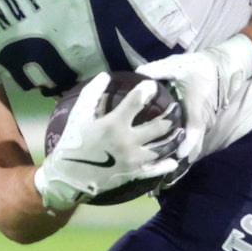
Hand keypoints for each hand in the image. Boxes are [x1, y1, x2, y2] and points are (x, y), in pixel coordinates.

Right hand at [33, 75, 181, 211]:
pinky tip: (174, 160)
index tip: (152, 85)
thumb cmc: (73, 142)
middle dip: (171, 115)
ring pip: (162, 148)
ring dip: (174, 139)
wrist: (68, 175)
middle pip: (158, 126)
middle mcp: (128, 141)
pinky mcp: (134, 173)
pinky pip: (155, 170)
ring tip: (182, 130)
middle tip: (177, 108)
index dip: (145, 91)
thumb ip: (92, 94)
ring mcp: (133, 159)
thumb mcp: (79, 115)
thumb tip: (105, 75)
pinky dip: (166, 165)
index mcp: (114, 124)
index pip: (135, 102)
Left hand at [137, 33, 251, 166]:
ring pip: (195, 146)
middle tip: (163, 174)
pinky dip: (185, 150)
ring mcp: (204, 123)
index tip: (177, 155)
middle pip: (195, 146)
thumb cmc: (199, 66)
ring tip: (164, 171)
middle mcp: (203, 120)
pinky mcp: (202, 124)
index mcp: (196, 107)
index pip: (194, 130)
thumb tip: (136, 74)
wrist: (221, 67)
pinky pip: (194, 141)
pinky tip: (170, 157)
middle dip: (182, 161)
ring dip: (183, 158)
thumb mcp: (177, 65)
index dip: (187, 144)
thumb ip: (157, 70)